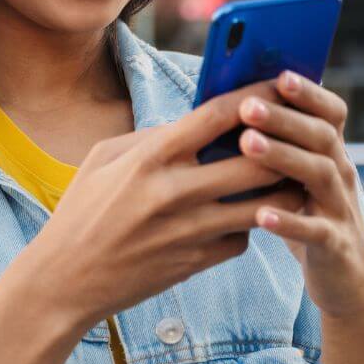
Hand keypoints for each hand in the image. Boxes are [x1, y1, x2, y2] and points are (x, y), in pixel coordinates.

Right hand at [26, 79, 307, 329]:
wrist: (65, 280)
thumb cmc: (82, 210)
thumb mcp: (103, 158)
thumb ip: (152, 136)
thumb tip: (196, 122)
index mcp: (149, 157)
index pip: (217, 116)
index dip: (255, 96)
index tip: (277, 84)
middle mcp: (174, 192)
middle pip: (256, 162)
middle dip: (283, 146)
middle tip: (298, 134)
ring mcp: (189, 231)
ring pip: (262, 206)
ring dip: (281, 189)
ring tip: (290, 174)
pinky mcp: (196, 263)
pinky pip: (242, 239)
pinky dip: (248, 225)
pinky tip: (246, 215)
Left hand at [235, 70, 363, 323]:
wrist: (347, 281)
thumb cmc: (306, 216)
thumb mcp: (296, 177)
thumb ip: (276, 144)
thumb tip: (226, 105)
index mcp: (330, 153)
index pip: (331, 113)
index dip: (310, 93)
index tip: (280, 74)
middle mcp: (341, 174)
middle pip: (320, 136)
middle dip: (284, 118)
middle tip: (248, 106)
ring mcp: (341, 209)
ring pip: (319, 174)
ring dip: (283, 156)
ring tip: (247, 144)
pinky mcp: (335, 246)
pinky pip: (315, 231)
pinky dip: (290, 222)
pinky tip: (262, 214)